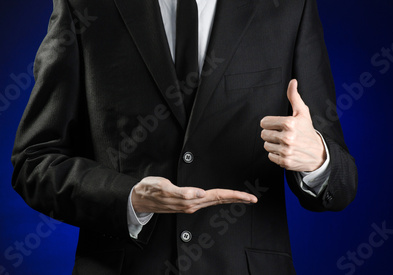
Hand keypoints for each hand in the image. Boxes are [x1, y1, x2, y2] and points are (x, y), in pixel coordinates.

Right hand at [131, 176, 257, 213]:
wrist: (139, 198)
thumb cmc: (150, 190)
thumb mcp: (163, 187)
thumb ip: (181, 192)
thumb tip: (199, 194)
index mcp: (190, 199)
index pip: (218, 196)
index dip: (234, 196)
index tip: (248, 197)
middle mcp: (193, 204)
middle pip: (220, 199)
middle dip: (237, 199)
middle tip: (253, 198)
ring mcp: (191, 204)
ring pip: (215, 200)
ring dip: (230, 199)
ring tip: (243, 197)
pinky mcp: (187, 203)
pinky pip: (208, 200)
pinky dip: (220, 198)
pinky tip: (223, 197)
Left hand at [260, 79, 324, 171]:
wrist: (319, 153)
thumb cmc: (308, 131)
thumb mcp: (302, 113)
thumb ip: (294, 97)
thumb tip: (292, 82)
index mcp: (289, 123)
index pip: (264, 122)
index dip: (269, 123)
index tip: (277, 125)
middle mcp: (287, 137)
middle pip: (263, 134)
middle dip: (271, 134)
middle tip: (281, 134)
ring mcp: (286, 151)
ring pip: (266, 145)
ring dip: (273, 144)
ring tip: (284, 143)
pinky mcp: (285, 162)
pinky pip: (270, 156)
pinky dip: (276, 154)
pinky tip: (286, 151)